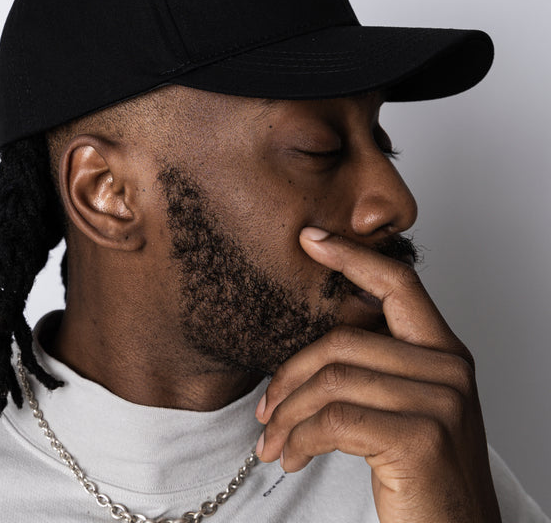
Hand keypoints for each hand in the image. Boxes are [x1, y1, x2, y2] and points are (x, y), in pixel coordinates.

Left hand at [254, 227, 501, 522]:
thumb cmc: (423, 474)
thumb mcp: (407, 408)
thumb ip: (378, 367)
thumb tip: (313, 347)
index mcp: (444, 352)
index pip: (398, 284)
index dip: (353, 256)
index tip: (310, 238)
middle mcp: (449, 369)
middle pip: (342, 341)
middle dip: (289, 377)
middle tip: (264, 410)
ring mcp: (440, 402)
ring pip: (331, 381)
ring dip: (287, 416)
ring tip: (272, 442)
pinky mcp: (421, 438)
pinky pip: (334, 420)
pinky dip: (299, 439)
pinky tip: (290, 458)